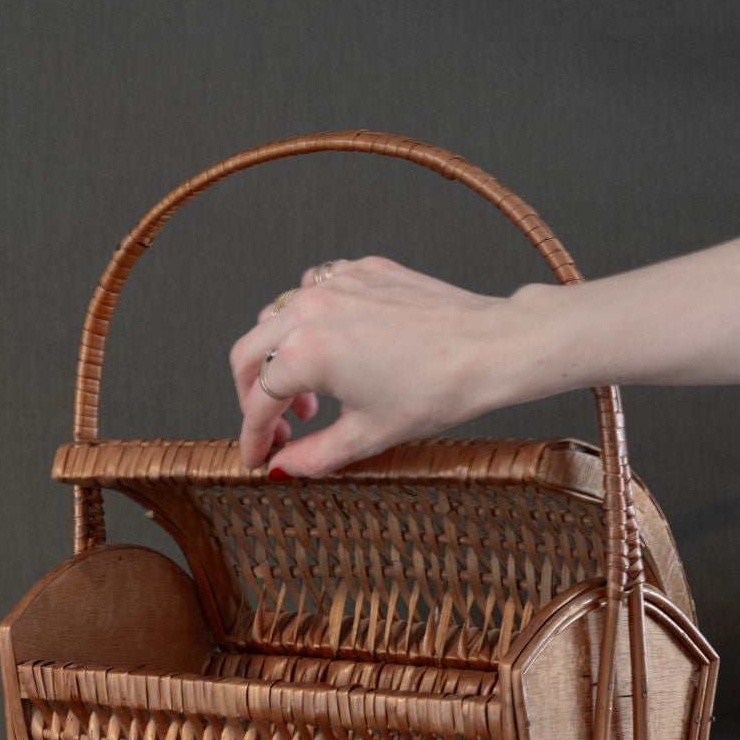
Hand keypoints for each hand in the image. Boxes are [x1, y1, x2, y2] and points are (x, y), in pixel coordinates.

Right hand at [229, 255, 523, 475]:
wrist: (491, 348)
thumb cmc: (437, 391)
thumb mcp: (368, 436)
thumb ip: (313, 456)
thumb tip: (281, 469)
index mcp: (306, 353)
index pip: (258, 402)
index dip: (253, 437)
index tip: (258, 457)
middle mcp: (310, 310)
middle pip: (248, 353)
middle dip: (253, 395)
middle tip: (276, 427)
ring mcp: (336, 284)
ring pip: (276, 318)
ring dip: (279, 357)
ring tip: (313, 393)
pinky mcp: (362, 271)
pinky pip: (313, 290)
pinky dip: (310, 321)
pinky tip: (337, 347)